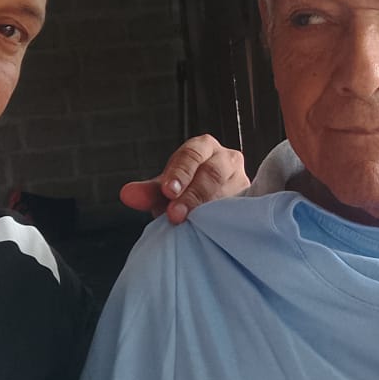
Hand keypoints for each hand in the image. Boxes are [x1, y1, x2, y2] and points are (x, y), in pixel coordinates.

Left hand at [120, 134, 248, 223]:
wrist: (208, 208)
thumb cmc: (185, 193)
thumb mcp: (165, 190)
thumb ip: (148, 192)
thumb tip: (126, 195)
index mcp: (204, 148)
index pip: (192, 154)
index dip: (180, 173)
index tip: (167, 191)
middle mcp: (227, 159)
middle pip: (213, 172)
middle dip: (193, 194)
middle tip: (175, 215)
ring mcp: (243, 180)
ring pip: (230, 192)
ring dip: (210, 210)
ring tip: (194, 225)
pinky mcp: (252, 202)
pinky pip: (243, 210)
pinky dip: (228, 220)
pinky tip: (216, 232)